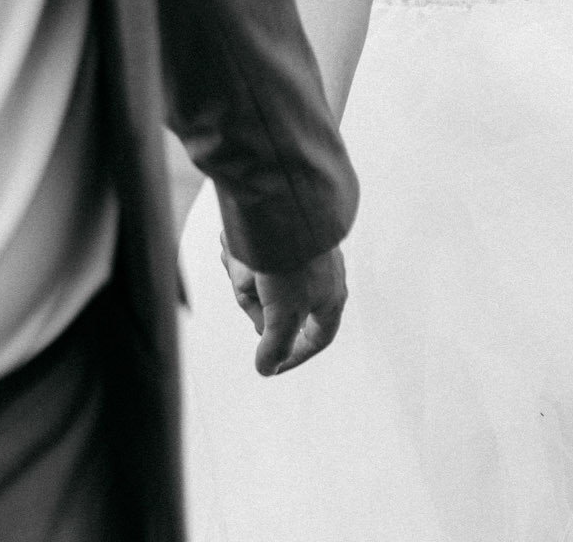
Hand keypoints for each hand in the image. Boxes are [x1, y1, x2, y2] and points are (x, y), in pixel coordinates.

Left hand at [219, 235, 346, 374]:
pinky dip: (243, 255)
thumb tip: (266, 369)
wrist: (285, 203)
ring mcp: (299, 253)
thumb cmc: (292, 263)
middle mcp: (318, 276)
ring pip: (260, 281)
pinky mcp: (280, 235)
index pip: (316, 338)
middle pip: (275, 308)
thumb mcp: (283, 316)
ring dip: (246, 274)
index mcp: (330, 298)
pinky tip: (242, 245)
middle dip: (255, 300)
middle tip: (249, 288)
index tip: (272, 366)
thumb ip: (275, 347)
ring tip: (246, 259)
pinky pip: (253, 255)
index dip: (295, 356)